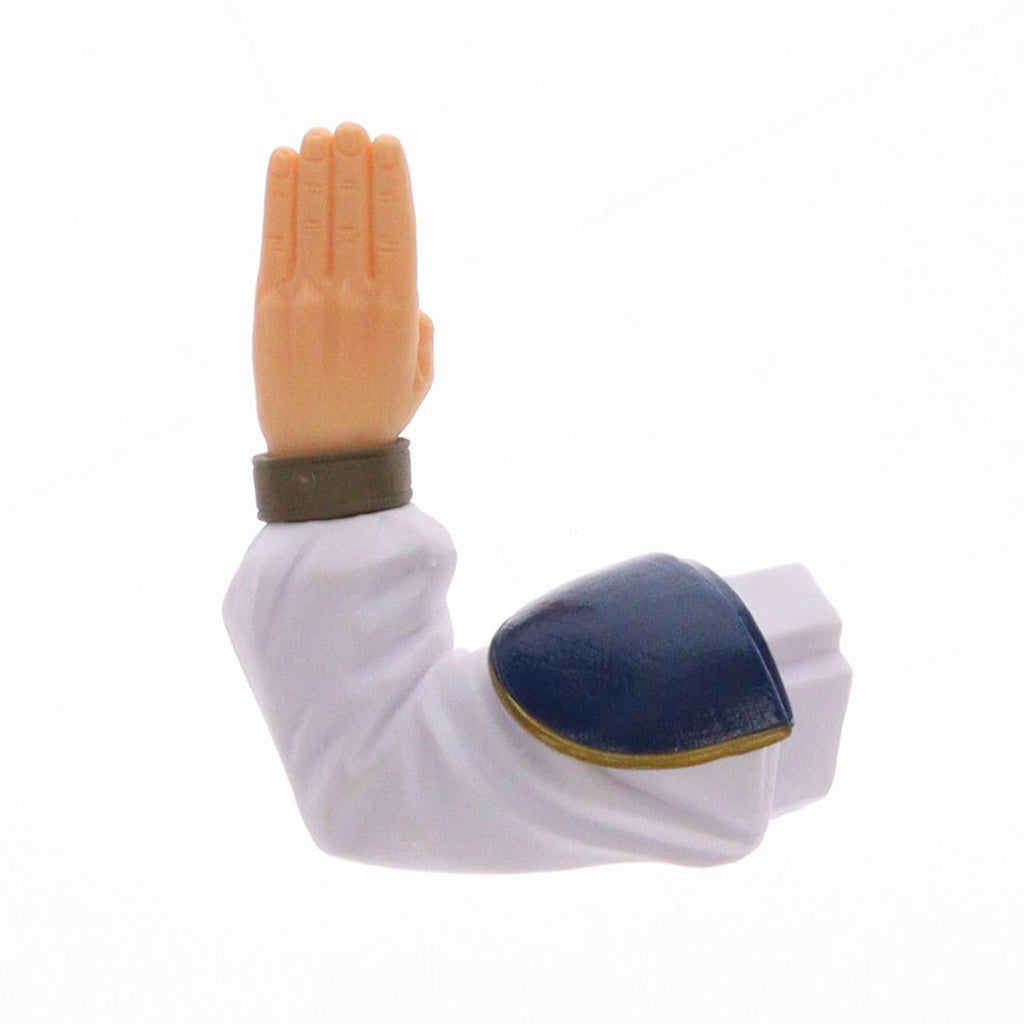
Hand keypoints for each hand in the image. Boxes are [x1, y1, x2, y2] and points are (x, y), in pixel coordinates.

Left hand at [253, 123, 433, 455]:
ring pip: (315, 217)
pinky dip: (280, 196)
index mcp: (399, 313)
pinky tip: (285, 161)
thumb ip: (420, 329)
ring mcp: (310, 300)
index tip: (387, 144)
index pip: (397, 228)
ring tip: (321, 134)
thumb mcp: (419, 377)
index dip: (391, 180)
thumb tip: (411, 297)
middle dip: (353, 162)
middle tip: (351, 128)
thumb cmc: (376, 417)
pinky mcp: (270, 308)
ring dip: (318, 168)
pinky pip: (276, 238)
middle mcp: (356, 298)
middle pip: (354, 212)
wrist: (322, 462)